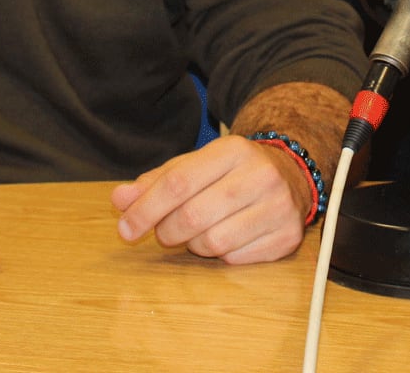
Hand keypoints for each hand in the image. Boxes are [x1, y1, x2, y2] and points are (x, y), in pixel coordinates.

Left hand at [112, 135, 309, 264]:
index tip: (125, 229)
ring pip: (213, 242)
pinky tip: (226, 237)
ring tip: (198, 233)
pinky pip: (236, 259)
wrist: (290, 176)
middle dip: (167, 231)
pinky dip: (221, 256)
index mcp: (232, 150)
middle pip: (193, 216)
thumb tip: (119, 200)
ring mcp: (278, 206)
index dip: (145, 209)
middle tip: (163, 233)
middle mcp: (260, 175)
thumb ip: (156, 182)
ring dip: (194, 245)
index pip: (178, 182)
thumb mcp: (195, 166)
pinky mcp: (287, 236)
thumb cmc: (231, 173)